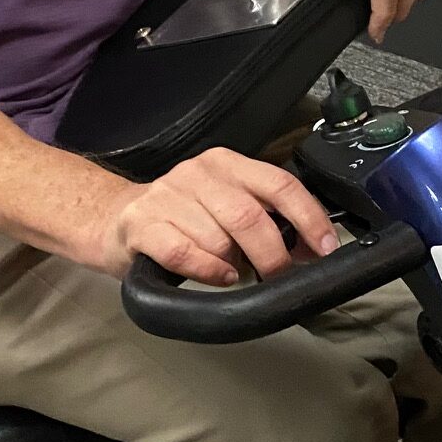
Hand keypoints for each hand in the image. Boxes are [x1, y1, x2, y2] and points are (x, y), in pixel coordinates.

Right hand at [101, 147, 340, 285]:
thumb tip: (314, 248)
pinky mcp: (142, 224)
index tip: (326, 247)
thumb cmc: (181, 218)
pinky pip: (184, 253)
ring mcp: (167, 196)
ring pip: (219, 239)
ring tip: (232, 270)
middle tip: (279, 276)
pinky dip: (207, 271)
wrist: (115, 220)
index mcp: (227, 165)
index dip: (309, 218)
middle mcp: (198, 174)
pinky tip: (218, 277)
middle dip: (274, 255)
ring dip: (234, 264)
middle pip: (251, 216)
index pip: (280, 184)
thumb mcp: (227, 206)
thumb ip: (269, 220)